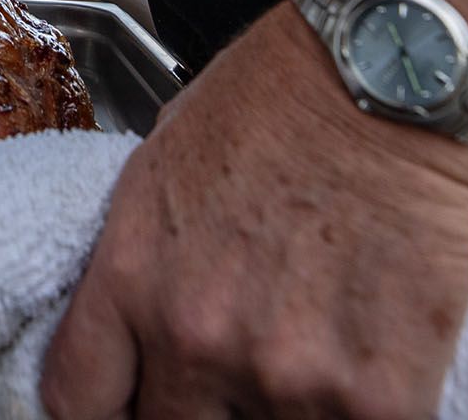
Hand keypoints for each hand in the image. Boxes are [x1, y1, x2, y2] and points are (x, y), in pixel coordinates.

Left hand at [41, 6, 467, 419]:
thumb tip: (141, 317)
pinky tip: (368, 368)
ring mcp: (285, 375)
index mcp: (130, 277)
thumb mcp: (163, 161)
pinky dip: (360, 414)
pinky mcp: (377, 397)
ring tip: (310, 350)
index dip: (104, 414)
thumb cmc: (279, 98)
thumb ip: (146, 257)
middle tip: (230, 380)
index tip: (129, 408)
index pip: (77, 399)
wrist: (389, 81)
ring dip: (285, 410)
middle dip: (194, 413)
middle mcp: (195, 337)